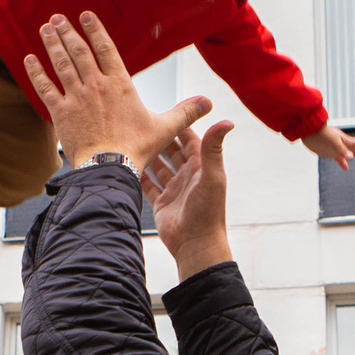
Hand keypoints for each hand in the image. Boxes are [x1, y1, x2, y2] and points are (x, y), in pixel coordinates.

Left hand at [23, 13, 209, 168]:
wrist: (109, 167)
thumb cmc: (136, 149)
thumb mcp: (165, 128)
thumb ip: (185, 112)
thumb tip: (208, 103)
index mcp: (120, 85)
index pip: (106, 49)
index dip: (96, 31)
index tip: (86, 15)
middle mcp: (96, 86)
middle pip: (79, 52)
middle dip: (68, 32)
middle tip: (57, 18)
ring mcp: (76, 98)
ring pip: (61, 64)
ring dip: (52, 44)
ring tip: (45, 29)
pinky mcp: (60, 114)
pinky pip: (45, 88)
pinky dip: (36, 73)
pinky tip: (29, 59)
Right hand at [140, 120, 234, 279]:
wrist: (195, 246)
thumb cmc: (208, 213)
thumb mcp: (211, 176)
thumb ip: (214, 149)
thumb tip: (226, 122)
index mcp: (201, 167)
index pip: (189, 139)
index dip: (179, 124)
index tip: (167, 109)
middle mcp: (187, 176)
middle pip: (171, 151)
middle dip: (160, 137)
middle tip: (143, 122)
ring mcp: (173, 189)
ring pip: (158, 166)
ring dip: (148, 154)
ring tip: (132, 139)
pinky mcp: (160, 202)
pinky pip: (147, 184)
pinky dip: (139, 175)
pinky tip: (128, 164)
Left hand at [301, 125, 354, 169]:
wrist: (307, 130)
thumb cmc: (319, 135)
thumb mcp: (331, 142)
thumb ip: (341, 150)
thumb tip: (352, 157)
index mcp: (345, 140)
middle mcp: (343, 143)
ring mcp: (336, 147)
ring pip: (351, 153)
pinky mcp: (329, 150)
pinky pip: (339, 157)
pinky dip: (343, 162)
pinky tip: (345, 167)